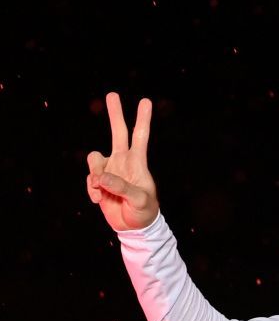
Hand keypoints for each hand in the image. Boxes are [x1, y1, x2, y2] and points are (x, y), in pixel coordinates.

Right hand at [86, 93, 159, 231]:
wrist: (133, 226)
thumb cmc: (143, 211)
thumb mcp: (138, 200)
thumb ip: (122, 188)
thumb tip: (102, 177)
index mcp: (138, 162)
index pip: (140, 137)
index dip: (143, 119)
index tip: (145, 101)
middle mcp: (123, 161)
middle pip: (118, 132)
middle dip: (115, 114)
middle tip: (112, 94)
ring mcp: (110, 170)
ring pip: (94, 158)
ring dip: (95, 174)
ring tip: (101, 192)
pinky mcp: (99, 181)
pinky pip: (89, 179)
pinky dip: (92, 190)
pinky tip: (100, 200)